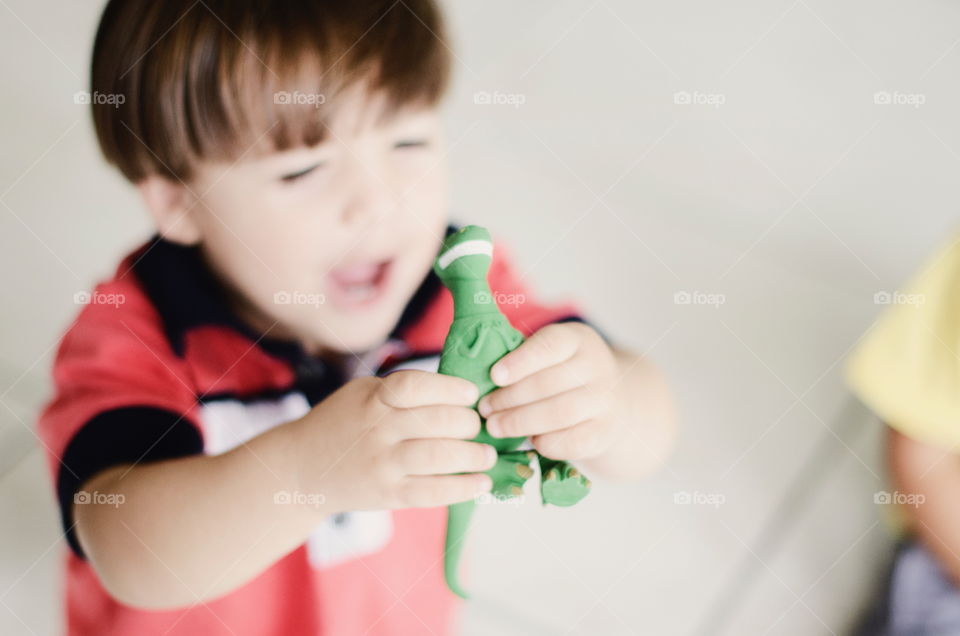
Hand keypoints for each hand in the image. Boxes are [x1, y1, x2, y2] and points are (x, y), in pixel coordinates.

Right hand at [291, 370, 495, 514]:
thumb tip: (459, 390)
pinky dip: (461, 488)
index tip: (471, 394)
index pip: (416, 387)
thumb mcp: (363, 393)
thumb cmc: (343, 423)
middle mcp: (378, 430)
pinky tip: (481, 483)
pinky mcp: (387, 495)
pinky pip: (430, 492)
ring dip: (472, 456)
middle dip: (469, 423)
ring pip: (437, 457)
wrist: (301, 468)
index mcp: (374, 399)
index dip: (450, 388)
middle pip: (435, 422)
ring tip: (488, 455)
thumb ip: (403, 390)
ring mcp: (382, 464)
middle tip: (482, 425)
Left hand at [477, 322, 619, 461]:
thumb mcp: (550, 354)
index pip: (550, 345)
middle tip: (484, 408)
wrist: (614, 400)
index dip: (520, 362)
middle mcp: (597, 366)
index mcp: (578, 339)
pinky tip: (529, 440)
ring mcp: (605, 400)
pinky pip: (572, 441)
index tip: (494, 376)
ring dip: (520, 422)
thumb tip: (475, 369)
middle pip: (549, 383)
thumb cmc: (563, 374)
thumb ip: (521, 357)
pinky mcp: (606, 432)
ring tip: (495, 426)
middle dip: (510, 398)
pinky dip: (546, 443)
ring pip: (560, 413)